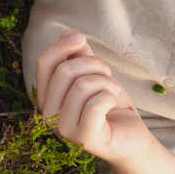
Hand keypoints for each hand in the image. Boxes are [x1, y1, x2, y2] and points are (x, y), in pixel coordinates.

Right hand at [33, 27, 155, 164]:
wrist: (131, 136)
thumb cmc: (110, 105)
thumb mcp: (95, 74)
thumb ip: (79, 56)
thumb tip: (66, 34)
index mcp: (47, 96)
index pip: (44, 63)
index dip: (61, 46)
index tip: (80, 38)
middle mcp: (49, 114)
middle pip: (65, 71)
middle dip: (94, 65)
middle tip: (108, 75)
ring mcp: (64, 129)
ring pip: (82, 86)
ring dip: (106, 82)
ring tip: (112, 91)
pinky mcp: (84, 139)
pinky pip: (96, 104)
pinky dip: (110, 97)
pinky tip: (113, 103)